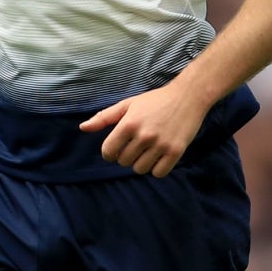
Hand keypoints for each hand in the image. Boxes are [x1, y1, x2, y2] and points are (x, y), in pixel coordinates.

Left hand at [79, 81, 209, 176]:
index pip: (108, 152)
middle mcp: (144, 135)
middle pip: (124, 162)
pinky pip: (158, 173)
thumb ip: (104, 117)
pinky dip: (157, 168)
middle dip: (127, 156)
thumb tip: (83, 128)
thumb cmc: (155, 101)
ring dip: (141, 163)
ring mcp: (160, 145)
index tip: (117, 148)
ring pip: (140, 169)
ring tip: (148, 150)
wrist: (188, 97)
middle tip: (137, 145)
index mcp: (129, 124)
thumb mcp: (128, 104)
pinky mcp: (176, 152)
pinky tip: (159, 157)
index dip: (110, 152)